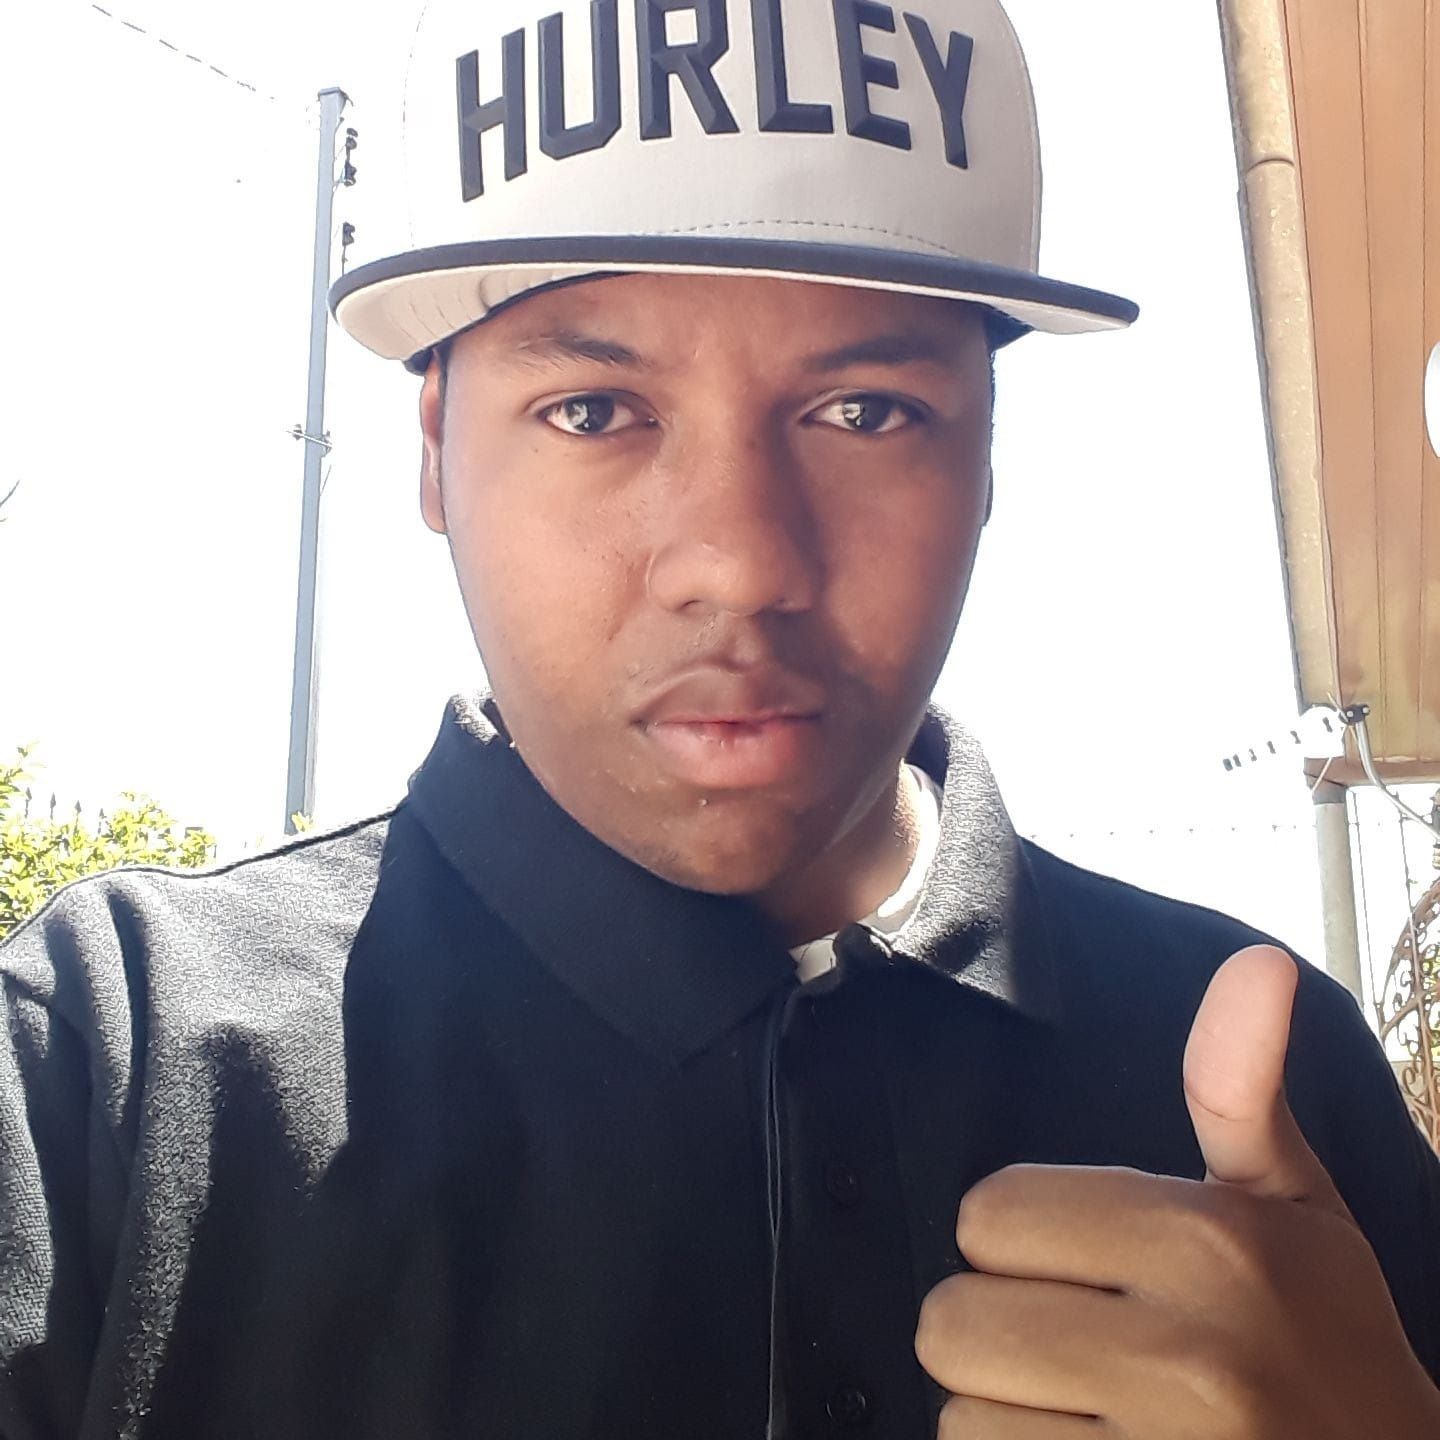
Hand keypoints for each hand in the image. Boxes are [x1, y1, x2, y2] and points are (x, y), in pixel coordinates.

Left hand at [915, 945, 1439, 1436]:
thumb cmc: (1322, 1340)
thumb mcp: (1294, 1209)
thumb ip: (1239, 1087)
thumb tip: (1258, 961)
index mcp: (1209, 1241)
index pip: (987, 1213)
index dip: (1018, 1240)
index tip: (1081, 1264)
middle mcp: (1186, 1352)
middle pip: (952, 1320)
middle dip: (997, 1331)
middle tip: (1075, 1346)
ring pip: (961, 1416)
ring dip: (1006, 1414)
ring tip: (1093, 1413)